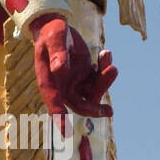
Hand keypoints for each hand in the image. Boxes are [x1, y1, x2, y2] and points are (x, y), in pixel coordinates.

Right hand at [28, 13, 117, 127]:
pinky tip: (106, 53)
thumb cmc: (52, 31)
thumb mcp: (55, 37)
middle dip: (94, 108)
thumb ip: (58, 52)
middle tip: (109, 111)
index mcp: (49, 80)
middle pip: (79, 104)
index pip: (53, 101)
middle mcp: (63, 86)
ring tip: (110, 62)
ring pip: (94, 92)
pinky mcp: (87, 75)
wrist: (57, 27)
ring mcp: (76, 82)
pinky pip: (100, 79)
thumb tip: (60, 69)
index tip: (66, 132)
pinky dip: (105, 67)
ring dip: (105, 81)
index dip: (59, 116)